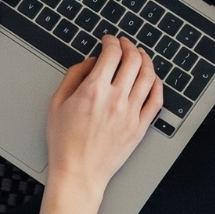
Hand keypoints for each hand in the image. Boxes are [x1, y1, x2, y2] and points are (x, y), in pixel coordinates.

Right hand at [37, 36, 162, 213]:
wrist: (79, 173)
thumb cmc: (65, 142)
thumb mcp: (57, 103)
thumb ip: (73, 76)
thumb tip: (90, 61)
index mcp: (94, 90)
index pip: (111, 54)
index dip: (111, 41)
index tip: (108, 40)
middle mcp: (116, 98)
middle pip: (133, 60)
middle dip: (129, 46)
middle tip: (125, 44)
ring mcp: (131, 113)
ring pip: (148, 76)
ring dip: (146, 60)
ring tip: (141, 56)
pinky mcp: (140, 127)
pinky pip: (156, 99)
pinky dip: (157, 84)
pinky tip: (153, 79)